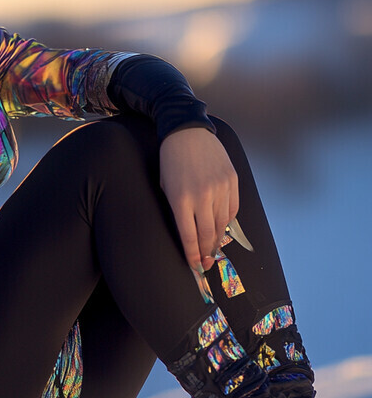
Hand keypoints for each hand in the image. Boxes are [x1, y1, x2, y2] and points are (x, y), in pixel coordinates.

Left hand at [159, 126, 238, 273]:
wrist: (187, 132)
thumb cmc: (171, 161)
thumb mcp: (166, 186)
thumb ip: (177, 210)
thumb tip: (190, 234)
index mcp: (181, 199)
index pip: (189, 236)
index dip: (192, 254)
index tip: (194, 266)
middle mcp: (203, 196)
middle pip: (208, 234)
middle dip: (206, 252)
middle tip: (205, 263)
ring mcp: (220, 188)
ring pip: (222, 224)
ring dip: (218, 239)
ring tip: (213, 249)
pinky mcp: (232, 181)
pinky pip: (232, 209)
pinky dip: (227, 221)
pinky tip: (222, 227)